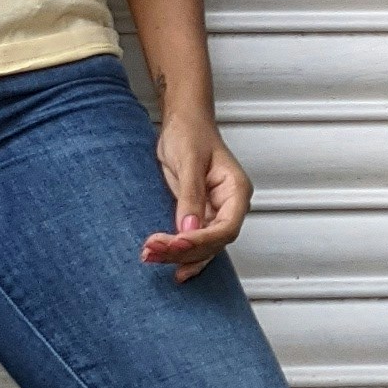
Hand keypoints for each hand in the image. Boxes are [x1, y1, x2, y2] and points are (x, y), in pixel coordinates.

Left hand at [145, 108, 249, 280]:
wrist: (182, 123)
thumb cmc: (191, 132)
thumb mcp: (189, 160)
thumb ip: (191, 196)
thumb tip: (189, 228)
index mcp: (236, 191)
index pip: (226, 227)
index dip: (203, 240)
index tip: (178, 242)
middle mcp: (229, 206)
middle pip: (213, 242)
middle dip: (184, 250)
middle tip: (154, 249)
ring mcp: (214, 213)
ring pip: (203, 246)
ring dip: (178, 255)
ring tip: (151, 255)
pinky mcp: (199, 216)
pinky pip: (193, 241)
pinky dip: (180, 254)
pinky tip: (168, 265)